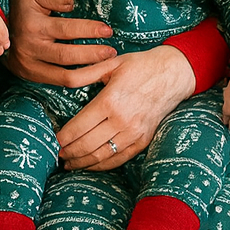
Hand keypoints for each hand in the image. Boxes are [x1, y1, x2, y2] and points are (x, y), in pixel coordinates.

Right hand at [2, 0, 115, 85]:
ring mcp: (31, 66)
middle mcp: (32, 48)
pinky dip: (79, 80)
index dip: (89, 30)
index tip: (107, 30)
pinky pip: (59, 83)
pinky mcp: (33, 76)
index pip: (66, 30)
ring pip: (65, 76)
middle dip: (93, 55)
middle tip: (112, 52)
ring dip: (89, 73)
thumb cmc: (24, 8)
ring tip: (107, 66)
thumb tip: (72, 3)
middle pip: (67, 56)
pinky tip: (93, 74)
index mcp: (33, 26)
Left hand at [56, 45, 195, 169]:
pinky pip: (119, 159)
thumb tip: (63, 77)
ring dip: (83, 163)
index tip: (55, 140)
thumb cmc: (140, 66)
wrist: (173, 74)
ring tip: (70, 163)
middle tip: (59, 154)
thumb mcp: (111, 64)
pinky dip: (102, 165)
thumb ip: (85, 73)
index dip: (64, 137)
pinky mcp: (143, 141)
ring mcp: (134, 133)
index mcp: (110, 101)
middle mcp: (121, 120)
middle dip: (69, 152)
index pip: (79, 127)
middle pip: (87, 145)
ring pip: (101, 155)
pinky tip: (90, 164)